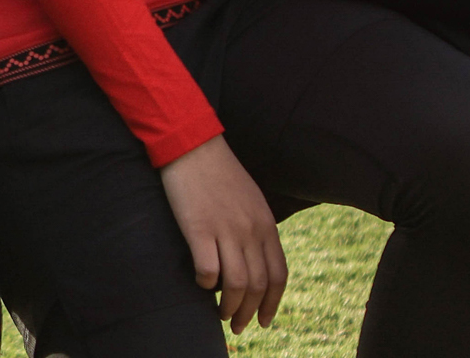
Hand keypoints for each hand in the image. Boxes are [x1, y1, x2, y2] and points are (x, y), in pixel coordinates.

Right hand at [159, 134, 286, 333]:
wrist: (192, 143)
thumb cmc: (218, 171)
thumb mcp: (250, 198)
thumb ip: (257, 228)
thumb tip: (257, 262)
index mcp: (265, 222)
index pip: (278, 274)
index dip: (273, 303)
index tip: (264, 320)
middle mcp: (250, 229)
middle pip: (259, 285)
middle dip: (250, 312)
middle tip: (238, 325)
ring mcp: (225, 229)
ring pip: (237, 284)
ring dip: (230, 307)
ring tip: (220, 314)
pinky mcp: (199, 228)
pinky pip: (208, 271)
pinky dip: (206, 285)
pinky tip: (201, 283)